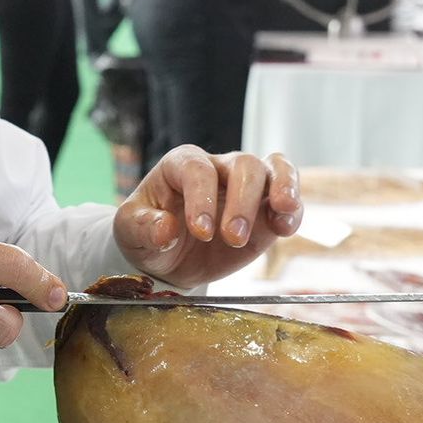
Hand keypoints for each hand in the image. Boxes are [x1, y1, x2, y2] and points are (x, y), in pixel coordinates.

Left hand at [113, 146, 301, 287]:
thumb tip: (166, 229)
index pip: (197, 169)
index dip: (202, 197)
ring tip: (282, 212)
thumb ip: (142, 227)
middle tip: (232, 237)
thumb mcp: (129, 231)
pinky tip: (286, 228)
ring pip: (273, 168)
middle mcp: (217, 169)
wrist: (167, 258)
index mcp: (181, 165)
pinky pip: (287, 200)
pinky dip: (293, 211)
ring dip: (282, 188)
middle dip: (241, 201)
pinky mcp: (264, 212)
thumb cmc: (146, 234)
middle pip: (243, 164)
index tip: (200, 231)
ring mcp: (244, 187)